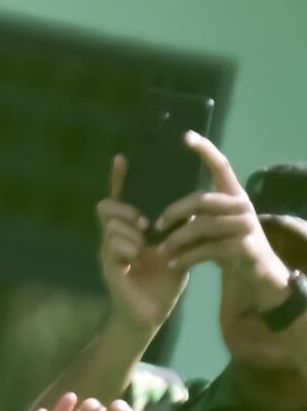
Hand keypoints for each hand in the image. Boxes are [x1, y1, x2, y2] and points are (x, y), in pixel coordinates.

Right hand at [101, 156, 192, 333]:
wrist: (149, 315)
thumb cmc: (162, 283)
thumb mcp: (175, 251)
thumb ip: (177, 231)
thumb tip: (191, 207)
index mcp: (132, 230)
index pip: (123, 198)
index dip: (120, 179)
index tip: (123, 158)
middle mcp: (116, 235)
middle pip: (107, 205)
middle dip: (124, 208)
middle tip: (143, 221)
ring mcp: (108, 249)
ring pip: (112, 224)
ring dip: (130, 232)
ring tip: (143, 246)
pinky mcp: (107, 264)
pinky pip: (112, 244)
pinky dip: (127, 248)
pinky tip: (136, 258)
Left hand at [154, 133, 292, 314]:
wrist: (255, 275)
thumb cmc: (227, 244)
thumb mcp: (212, 224)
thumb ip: (195, 210)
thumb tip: (155, 196)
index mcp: (233, 194)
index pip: (221, 166)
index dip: (205, 150)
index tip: (186, 135)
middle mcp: (242, 205)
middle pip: (201, 199)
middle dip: (174, 212)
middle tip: (156, 224)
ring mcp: (246, 226)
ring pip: (202, 226)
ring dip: (177, 238)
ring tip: (161, 248)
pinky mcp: (244, 248)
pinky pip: (208, 249)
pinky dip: (186, 257)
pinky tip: (173, 263)